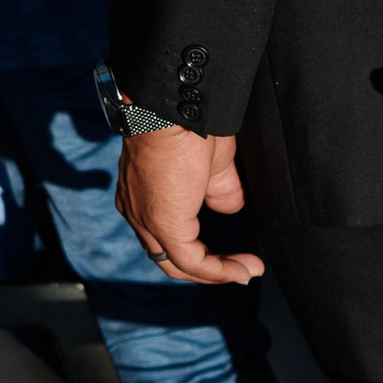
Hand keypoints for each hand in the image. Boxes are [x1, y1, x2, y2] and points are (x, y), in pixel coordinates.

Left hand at [116, 127, 262, 285]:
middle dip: (207, 269)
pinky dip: (219, 270)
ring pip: (177, 264)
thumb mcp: (210, 166)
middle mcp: (135, 211)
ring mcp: (145, 220)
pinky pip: (192, 260)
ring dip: (216, 272)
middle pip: (168, 257)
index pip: (165, 237)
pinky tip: (243, 270)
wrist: (176, 110)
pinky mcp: (164, 223)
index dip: (198, 251)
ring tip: (246, 271)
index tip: (230, 255)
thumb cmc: (189, 126)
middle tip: (239, 269)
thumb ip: (220, 191)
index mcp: (140, 195)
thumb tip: (231, 208)